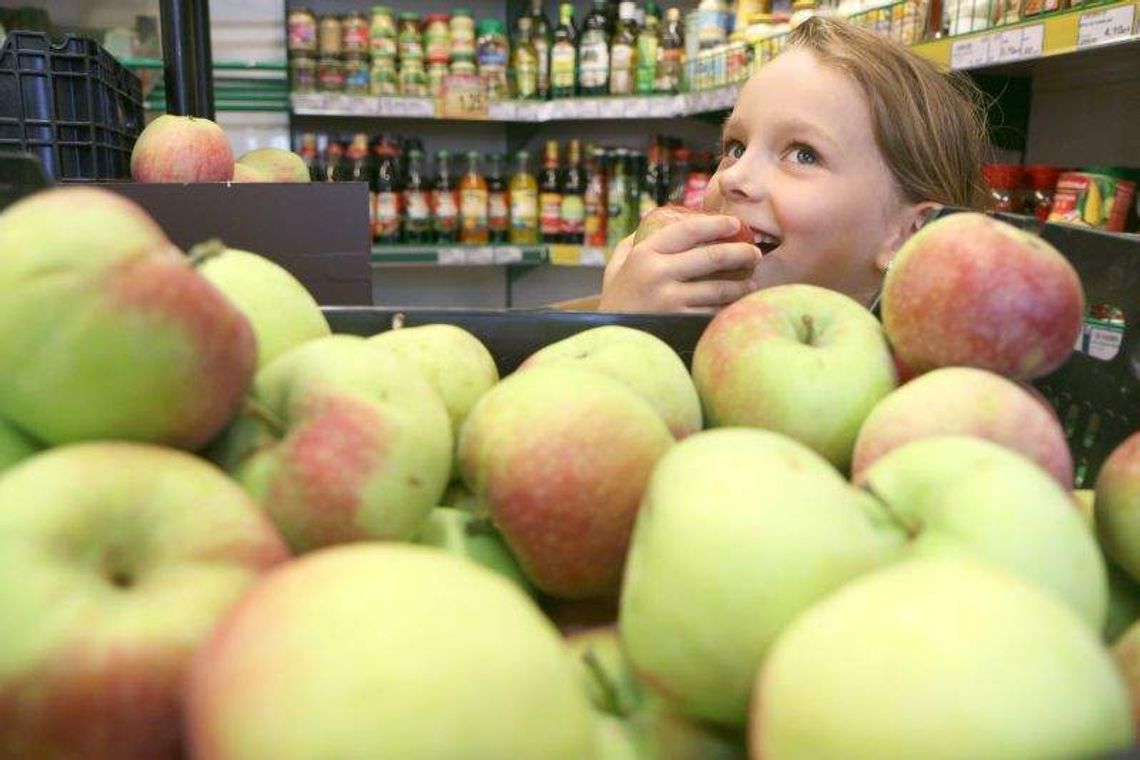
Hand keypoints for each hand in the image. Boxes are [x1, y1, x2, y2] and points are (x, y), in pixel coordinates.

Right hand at [599, 215, 760, 312]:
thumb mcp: (616, 267)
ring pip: (720, 288)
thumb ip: (633, 243)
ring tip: (751, 284)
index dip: (717, 224)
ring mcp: (670, 301)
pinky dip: (730, 309)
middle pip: (713, 257)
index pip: (689, 230)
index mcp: (645, 254)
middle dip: (742, 253)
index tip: (735, 224)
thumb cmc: (618, 301)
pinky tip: (737, 306)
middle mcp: (658, 274)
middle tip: (754, 254)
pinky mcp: (680, 324)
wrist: (612, 340)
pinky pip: (714, 313)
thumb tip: (656, 221)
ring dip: (742, 286)